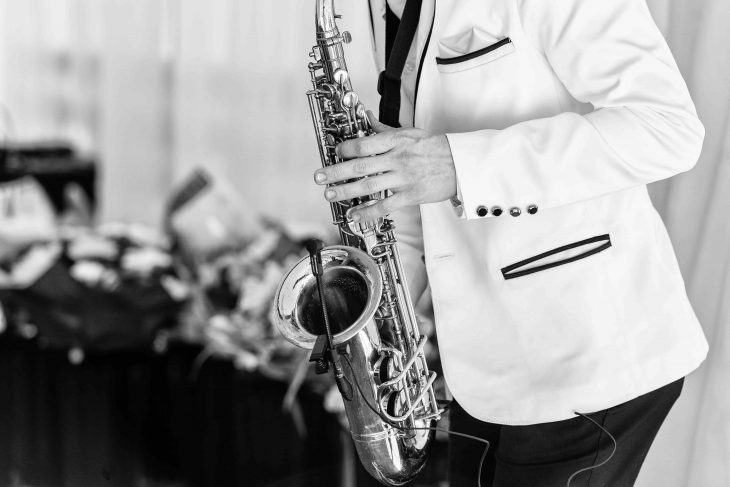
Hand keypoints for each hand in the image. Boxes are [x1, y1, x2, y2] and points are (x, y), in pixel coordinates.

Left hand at [313, 112, 456, 221]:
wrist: (462, 164)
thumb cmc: (436, 148)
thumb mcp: (410, 132)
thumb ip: (385, 129)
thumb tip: (366, 118)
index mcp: (397, 141)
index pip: (365, 144)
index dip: (345, 149)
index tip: (334, 152)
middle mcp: (398, 159)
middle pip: (360, 166)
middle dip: (336, 172)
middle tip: (320, 177)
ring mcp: (403, 179)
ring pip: (369, 186)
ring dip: (346, 192)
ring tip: (330, 194)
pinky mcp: (410, 196)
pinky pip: (385, 206)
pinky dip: (368, 212)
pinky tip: (354, 215)